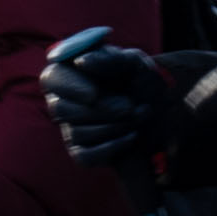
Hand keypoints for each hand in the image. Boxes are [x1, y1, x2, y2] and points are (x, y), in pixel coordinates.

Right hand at [43, 32, 216, 172]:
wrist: (165, 117)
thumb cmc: (144, 83)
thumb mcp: (134, 64)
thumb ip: (108, 59)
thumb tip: (81, 61)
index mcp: (71, 72)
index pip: (52, 78)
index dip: (68, 86)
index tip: (93, 94)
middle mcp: (66, 100)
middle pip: (60, 108)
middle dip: (100, 110)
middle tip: (129, 106)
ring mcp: (72, 127)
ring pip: (76, 132)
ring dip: (113, 126)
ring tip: (139, 115)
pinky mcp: (82, 152)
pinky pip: (85, 156)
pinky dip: (112, 146)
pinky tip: (132, 136)